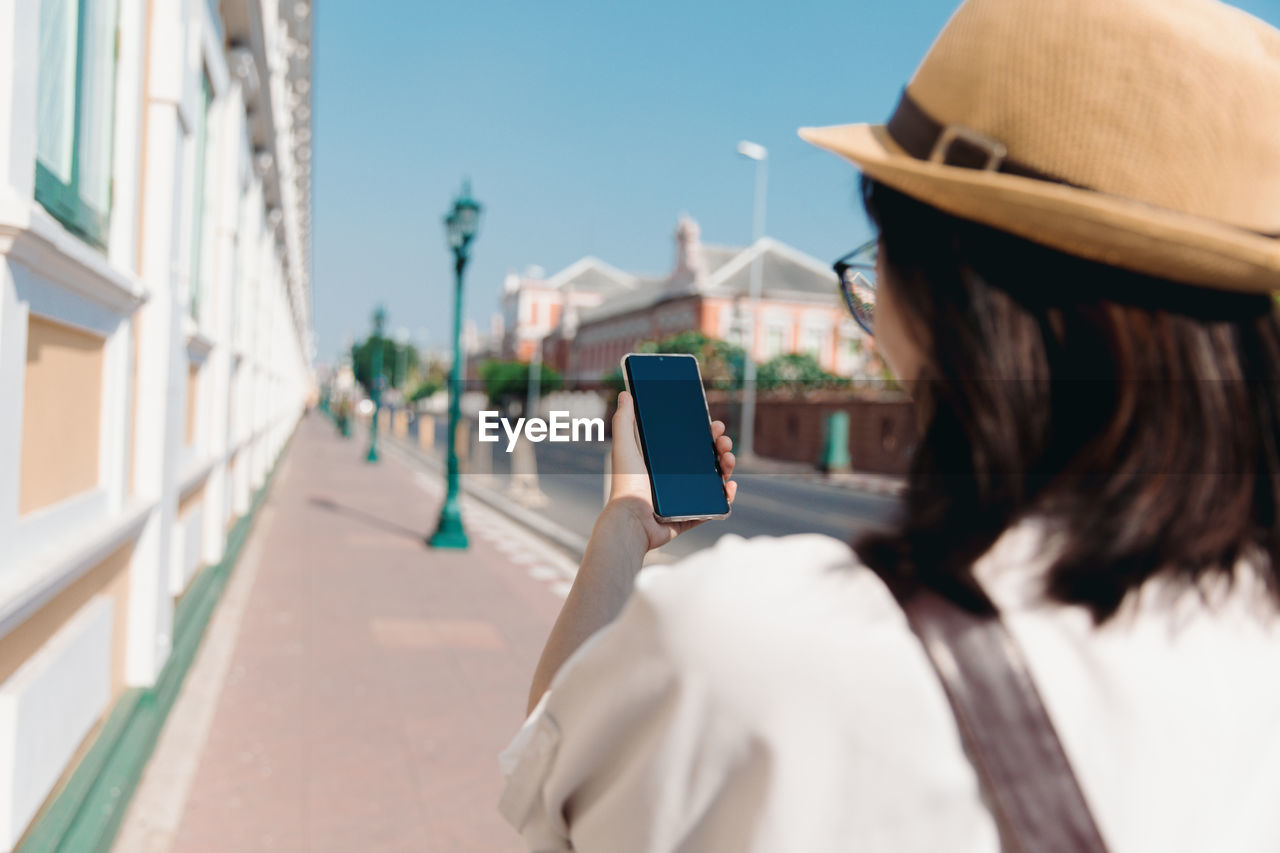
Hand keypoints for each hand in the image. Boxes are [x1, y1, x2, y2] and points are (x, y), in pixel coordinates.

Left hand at [606, 391, 737, 551]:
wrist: (632, 519)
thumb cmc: (626, 484)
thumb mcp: (625, 447)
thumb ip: (624, 420)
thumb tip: (626, 393)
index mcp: (663, 462)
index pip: (690, 443)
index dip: (705, 434)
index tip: (713, 425)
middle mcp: (675, 479)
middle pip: (706, 459)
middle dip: (720, 447)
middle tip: (723, 441)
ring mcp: (685, 498)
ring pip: (714, 480)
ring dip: (727, 467)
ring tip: (728, 460)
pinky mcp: (691, 516)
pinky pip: (715, 506)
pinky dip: (726, 496)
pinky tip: (729, 486)